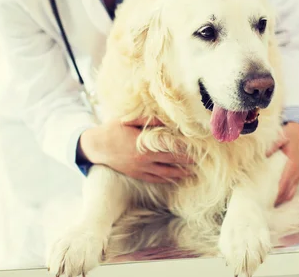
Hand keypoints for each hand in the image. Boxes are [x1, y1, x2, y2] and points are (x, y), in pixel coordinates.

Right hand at [79, 117, 194, 183]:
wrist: (97, 146)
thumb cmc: (113, 129)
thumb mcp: (130, 120)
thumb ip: (149, 121)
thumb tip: (167, 120)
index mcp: (144, 143)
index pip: (170, 146)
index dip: (184, 146)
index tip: (196, 145)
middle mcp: (145, 158)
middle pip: (172, 160)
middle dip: (187, 160)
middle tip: (201, 160)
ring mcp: (141, 168)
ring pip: (165, 173)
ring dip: (180, 173)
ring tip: (193, 172)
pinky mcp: (137, 174)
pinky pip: (155, 178)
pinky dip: (167, 179)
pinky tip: (176, 179)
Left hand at [266, 122, 298, 205]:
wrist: (298, 134)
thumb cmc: (287, 136)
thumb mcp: (280, 137)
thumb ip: (272, 146)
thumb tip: (263, 155)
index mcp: (291, 166)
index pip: (282, 185)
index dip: (274, 195)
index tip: (264, 202)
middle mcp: (295, 174)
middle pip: (286, 194)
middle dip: (275, 202)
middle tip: (261, 208)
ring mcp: (296, 177)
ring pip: (289, 195)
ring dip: (279, 202)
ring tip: (266, 208)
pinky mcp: (296, 178)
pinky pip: (291, 192)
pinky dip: (284, 198)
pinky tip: (274, 202)